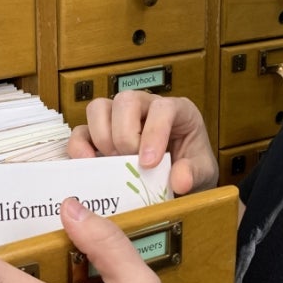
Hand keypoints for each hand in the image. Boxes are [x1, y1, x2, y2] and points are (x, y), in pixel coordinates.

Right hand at [67, 91, 218, 195]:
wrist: (178, 181)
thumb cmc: (191, 168)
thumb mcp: (202, 173)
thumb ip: (194, 174)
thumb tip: (180, 180)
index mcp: (176, 111)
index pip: (163, 107)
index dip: (154, 132)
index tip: (149, 162)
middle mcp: (145, 108)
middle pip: (126, 101)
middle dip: (126, 135)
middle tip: (132, 163)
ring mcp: (119, 118)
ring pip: (99, 107)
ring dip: (102, 137)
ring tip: (113, 163)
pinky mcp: (99, 135)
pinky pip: (80, 131)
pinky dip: (80, 147)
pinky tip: (90, 165)